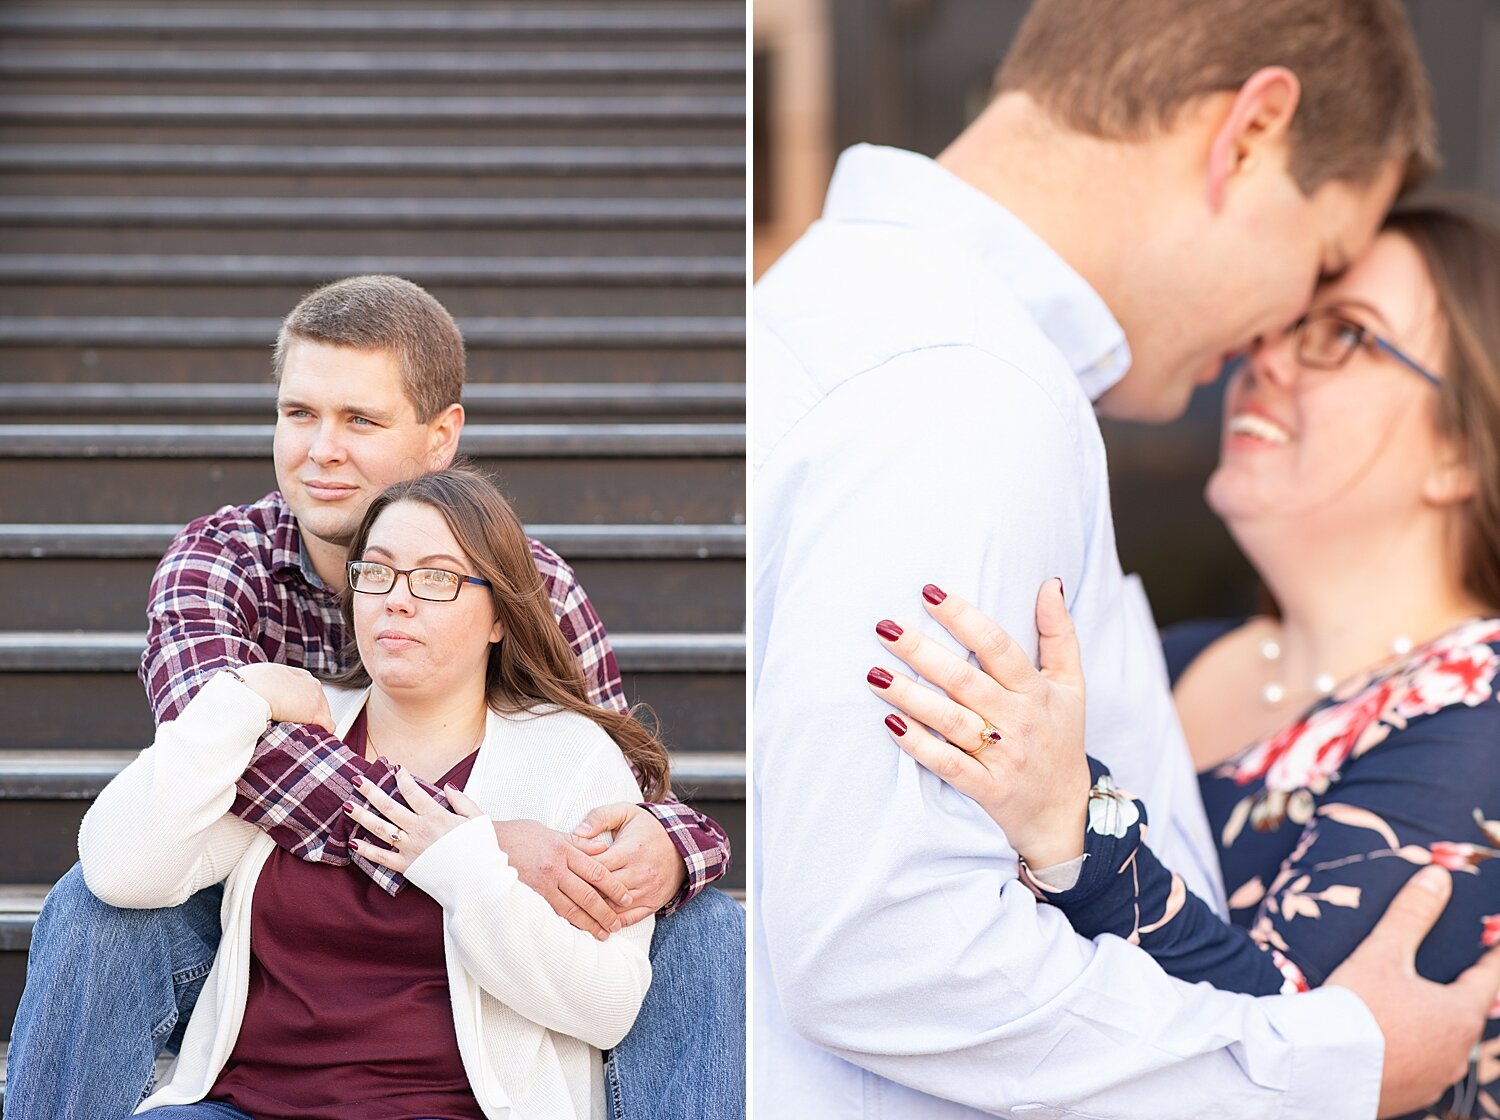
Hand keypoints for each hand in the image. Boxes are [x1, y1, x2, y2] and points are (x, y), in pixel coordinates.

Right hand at [230, 662, 334, 732]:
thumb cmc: (248, 685)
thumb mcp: (260, 679)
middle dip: (307, 715)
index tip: (293, 714)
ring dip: (312, 724)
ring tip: (299, 733)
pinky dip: (320, 735)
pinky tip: (311, 741)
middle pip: (318, 703)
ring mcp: (316, 698)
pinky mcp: (316, 713)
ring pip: (323, 715)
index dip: (300, 705)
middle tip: (296, 725)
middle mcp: (311, 683)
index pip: (308, 692)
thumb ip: (267, 686)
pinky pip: (327, 726)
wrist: (252, 690)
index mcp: (298, 675)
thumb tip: (256, 696)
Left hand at [345, 769, 482, 873]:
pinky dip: (366, 851)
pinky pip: (382, 858)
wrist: (478, 881)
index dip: (403, 778)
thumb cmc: (481, 849)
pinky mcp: (407, 866)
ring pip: (380, 829)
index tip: (396, 769)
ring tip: (347, 805)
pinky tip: (352, 843)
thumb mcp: (478, 818)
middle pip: (389, 806)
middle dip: (371, 791)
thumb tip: (447, 787)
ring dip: (362, 816)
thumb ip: (462, 801)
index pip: (413, 792)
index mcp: (436, 816)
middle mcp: (419, 830)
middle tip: (357, 779)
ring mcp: (410, 848)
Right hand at [492, 818, 634, 939]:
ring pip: (571, 909)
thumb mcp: (549, 831)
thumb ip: (577, 843)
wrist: (483, 844)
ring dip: (589, 924)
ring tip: (602, 934)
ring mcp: (540, 884)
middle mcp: (554, 868)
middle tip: (617, 925)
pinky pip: (552, 913)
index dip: (614, 888)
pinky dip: (567, 924)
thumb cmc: (517, 836)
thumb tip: (603, 849)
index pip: (597, 872)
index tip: (627, 899)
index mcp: (563, 849)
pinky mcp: (528, 896)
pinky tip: (576, 933)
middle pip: (588, 894)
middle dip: (605, 911)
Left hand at [572, 803, 685, 925]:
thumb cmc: (647, 828)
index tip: (564, 871)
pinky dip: (612, 921)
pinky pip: (630, 918)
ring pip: (614, 907)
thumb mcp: (625, 812)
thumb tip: (577, 832)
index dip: (578, 871)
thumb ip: (599, 817)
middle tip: (564, 894)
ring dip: (594, 911)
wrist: (682, 844)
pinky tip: (597, 922)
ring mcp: (648, 890)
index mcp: (630, 850)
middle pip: (603, 890)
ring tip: (575, 910)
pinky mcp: (653, 903)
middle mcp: (640, 872)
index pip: (596, 867)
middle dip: (582, 893)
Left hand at [868, 579, 1090, 867]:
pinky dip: (919, 745)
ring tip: (874, 674)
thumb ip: (1060, 634)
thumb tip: (1050, 583)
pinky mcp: (987, 788)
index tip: (929, 593)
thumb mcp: (1071, 685)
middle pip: (964, 680)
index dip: (963, 617)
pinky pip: (948, 765)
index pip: (997, 646)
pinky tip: (890, 724)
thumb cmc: (1060, 738)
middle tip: (884, 628)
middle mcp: (1020, 720)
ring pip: (951, 720)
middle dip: (921, 651)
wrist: (1064, 813)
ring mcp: (1003, 756)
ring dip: (910, 696)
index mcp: (1037, 690)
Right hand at [1327, 865, 1499, 1116]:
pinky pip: (1422, 1066)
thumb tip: (1438, 875)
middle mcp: (1457, 1051)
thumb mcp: (1382, 953)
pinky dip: (1412, 1049)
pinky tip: (1391, 1041)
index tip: (1497, 940)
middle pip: (1466, 1012)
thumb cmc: (1356, 1008)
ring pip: (1445, 1042)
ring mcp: (1436, 1078)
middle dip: (1458, 991)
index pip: (1489, 977)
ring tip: (1413, 1009)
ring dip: (1433, 1024)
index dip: (1493, 955)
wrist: (1319, 1069)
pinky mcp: (1412, 1097)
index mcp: (1459, 1014)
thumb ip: (1412, 914)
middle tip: (1453, 973)